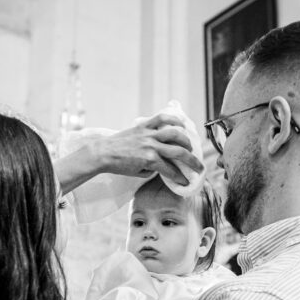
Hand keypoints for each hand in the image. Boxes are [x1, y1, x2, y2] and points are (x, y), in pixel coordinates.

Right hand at [56, 113, 203, 195]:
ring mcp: (150, 146)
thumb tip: (159, 159)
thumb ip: (148, 142)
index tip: (188, 129)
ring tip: (196, 167)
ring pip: (178, 150)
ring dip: (190, 159)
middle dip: (191, 145)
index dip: (180, 123)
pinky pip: (167, 167)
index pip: (168, 118)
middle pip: (178, 135)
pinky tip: (183, 181)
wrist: (102, 152)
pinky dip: (177, 175)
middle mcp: (151, 134)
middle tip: (196, 153)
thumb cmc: (115, 147)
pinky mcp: (148, 158)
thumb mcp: (132, 136)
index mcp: (146, 125)